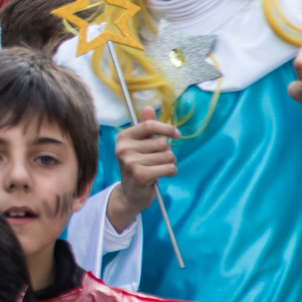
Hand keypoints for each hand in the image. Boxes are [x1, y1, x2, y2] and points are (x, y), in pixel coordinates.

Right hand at [107, 106, 179, 232]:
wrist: (130, 194)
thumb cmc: (138, 167)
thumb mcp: (140, 146)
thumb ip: (145, 128)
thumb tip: (149, 107)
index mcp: (123, 137)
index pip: (149, 125)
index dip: (166, 128)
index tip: (177, 135)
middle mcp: (123, 148)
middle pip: (162, 142)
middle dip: (167, 152)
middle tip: (156, 162)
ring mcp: (130, 162)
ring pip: (168, 156)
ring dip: (169, 164)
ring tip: (157, 169)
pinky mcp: (139, 175)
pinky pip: (169, 168)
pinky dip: (170, 172)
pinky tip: (159, 177)